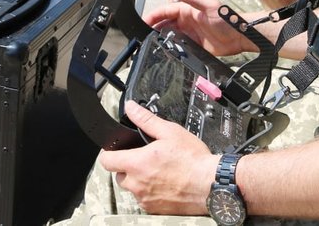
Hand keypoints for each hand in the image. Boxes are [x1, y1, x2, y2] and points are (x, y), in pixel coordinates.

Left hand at [99, 101, 218, 214]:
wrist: (212, 185)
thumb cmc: (193, 160)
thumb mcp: (170, 132)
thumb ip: (146, 120)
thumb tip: (131, 108)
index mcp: (137, 163)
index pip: (106, 161)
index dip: (109, 153)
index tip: (116, 149)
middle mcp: (137, 184)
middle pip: (119, 175)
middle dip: (128, 166)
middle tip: (144, 158)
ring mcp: (145, 199)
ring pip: (132, 188)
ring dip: (139, 180)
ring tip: (158, 170)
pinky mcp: (155, 210)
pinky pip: (144, 199)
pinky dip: (150, 192)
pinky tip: (165, 183)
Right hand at [145, 0, 257, 55]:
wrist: (239, 35)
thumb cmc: (226, 18)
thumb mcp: (208, 5)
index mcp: (187, 9)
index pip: (166, 11)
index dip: (154, 15)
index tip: (144, 20)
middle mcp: (186, 21)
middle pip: (165, 23)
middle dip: (153, 27)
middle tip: (142, 34)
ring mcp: (190, 33)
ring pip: (170, 35)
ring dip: (160, 37)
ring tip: (150, 43)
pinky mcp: (194, 45)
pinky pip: (179, 46)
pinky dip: (171, 47)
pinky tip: (164, 50)